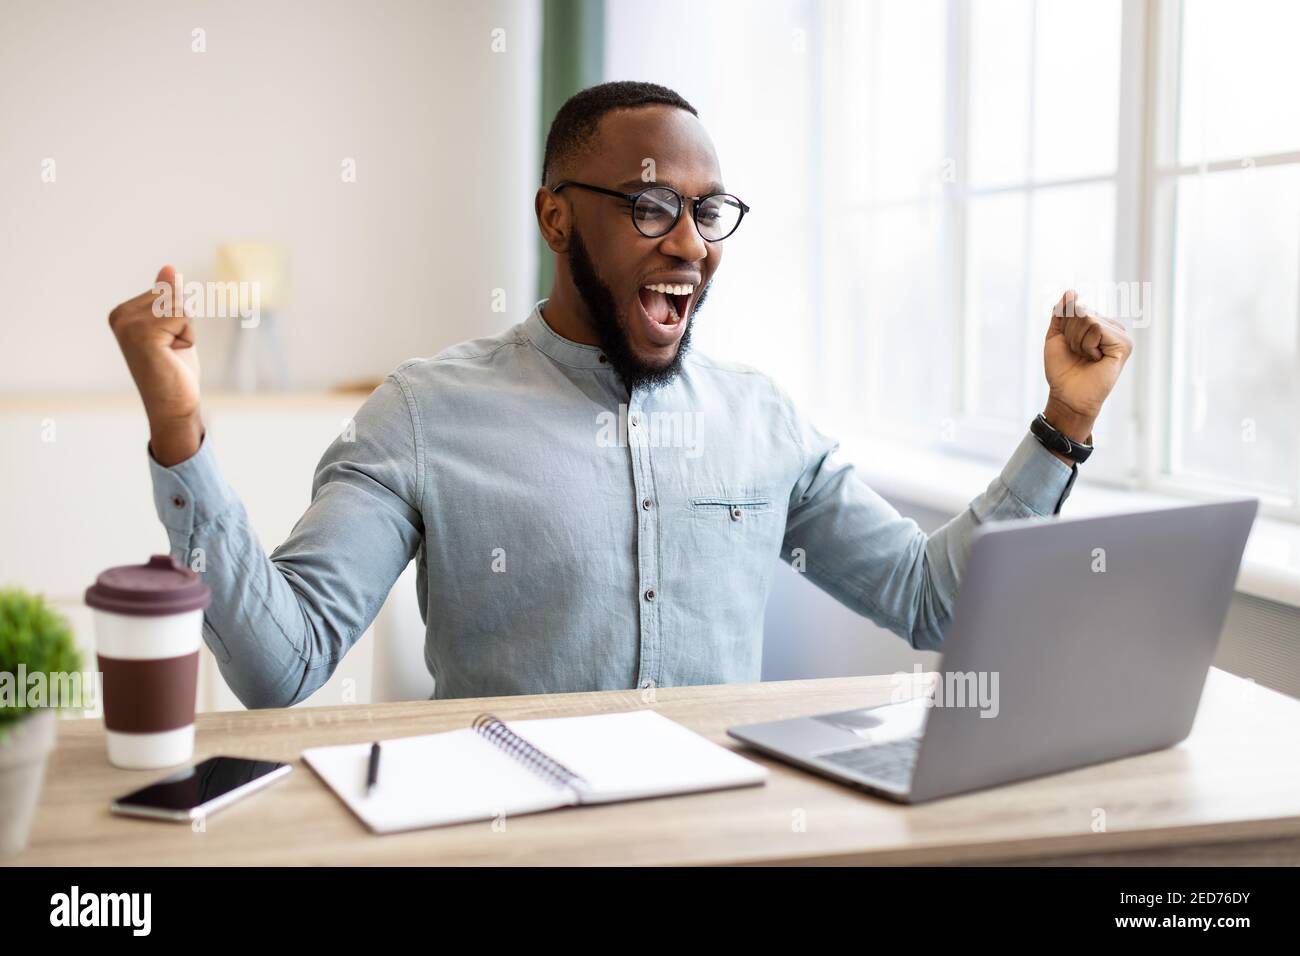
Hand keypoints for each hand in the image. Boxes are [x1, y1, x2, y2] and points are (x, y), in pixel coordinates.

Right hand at [108, 265, 203, 465]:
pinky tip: (173, 355)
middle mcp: (120, 315)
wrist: (174, 406)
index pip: (168, 291)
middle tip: (172, 350)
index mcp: (123, 312)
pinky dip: (188, 337)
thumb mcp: (174, 327)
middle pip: (174, 295)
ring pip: (180, 305)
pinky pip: (183, 316)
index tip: (168, 343)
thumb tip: (169, 268)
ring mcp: (128, 324)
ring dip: (187, 331)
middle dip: (185, 323)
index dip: (180, 319)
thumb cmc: (175, 369)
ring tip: (172, 353)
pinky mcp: (142, 333)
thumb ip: (167, 298)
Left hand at [1041, 289, 1133, 447]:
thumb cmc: (1062, 369)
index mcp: (1097, 324)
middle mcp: (1111, 327)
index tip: (1070, 346)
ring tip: (1086, 357)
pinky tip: (1095, 359)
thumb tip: (1071, 292)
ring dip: (1078, 341)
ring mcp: (1119, 335)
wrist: (1067, 394)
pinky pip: (1096, 328)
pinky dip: (1087, 345)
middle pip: (1082, 311)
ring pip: (1088, 319)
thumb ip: (1062, 313)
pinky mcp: (1124, 344)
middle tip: (1078, 354)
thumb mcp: (1056, 336)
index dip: (1064, 327)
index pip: (1075, 307)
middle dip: (1070, 333)